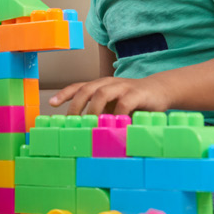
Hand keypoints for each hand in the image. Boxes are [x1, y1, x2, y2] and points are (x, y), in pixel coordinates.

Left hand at [49, 76, 170, 115]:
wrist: (161, 90)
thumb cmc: (133, 101)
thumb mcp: (112, 106)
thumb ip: (99, 113)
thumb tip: (82, 131)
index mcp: (100, 85)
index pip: (78, 86)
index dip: (64, 94)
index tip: (52, 104)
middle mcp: (108, 83)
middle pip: (87, 89)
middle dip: (76, 105)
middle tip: (72, 121)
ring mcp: (123, 87)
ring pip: (102, 93)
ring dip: (93, 109)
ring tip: (90, 124)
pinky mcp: (137, 94)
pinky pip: (124, 103)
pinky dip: (117, 114)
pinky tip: (115, 125)